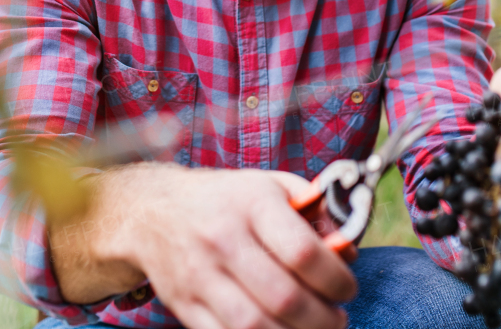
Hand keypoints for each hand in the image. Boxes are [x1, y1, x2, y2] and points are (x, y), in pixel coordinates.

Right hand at [55, 164, 355, 328]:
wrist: (153, 210)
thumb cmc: (224, 199)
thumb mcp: (270, 186)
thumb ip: (313, 211)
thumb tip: (346, 249)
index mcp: (251, 204)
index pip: (303, 252)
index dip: (336, 279)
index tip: (347, 287)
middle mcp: (223, 239)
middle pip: (283, 297)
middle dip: (323, 318)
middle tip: (337, 318)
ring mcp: (199, 275)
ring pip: (255, 326)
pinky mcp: (184, 305)